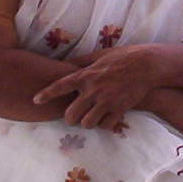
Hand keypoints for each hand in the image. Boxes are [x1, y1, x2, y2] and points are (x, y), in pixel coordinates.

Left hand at [35, 42, 173, 127]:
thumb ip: (82, 61)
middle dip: (71, 118)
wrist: (147, 64)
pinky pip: (106, 126)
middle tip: (76, 115)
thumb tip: (67, 64)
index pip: (60, 86)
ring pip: (87, 124)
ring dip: (88, 123)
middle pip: (71, 115)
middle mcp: (93, 90)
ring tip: (92, 117)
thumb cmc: (123, 57)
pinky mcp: (120, 109)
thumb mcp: (100, 55)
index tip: (35, 101)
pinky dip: (105, 125)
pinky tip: (108, 119)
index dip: (46, 94)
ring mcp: (106, 101)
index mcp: (86, 75)